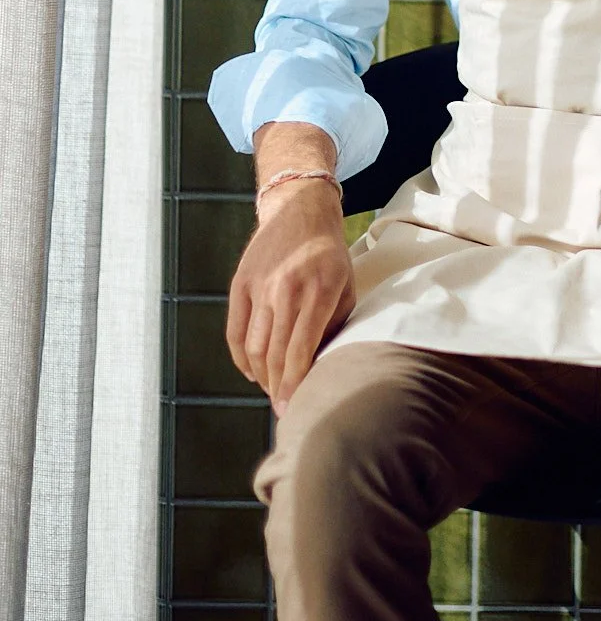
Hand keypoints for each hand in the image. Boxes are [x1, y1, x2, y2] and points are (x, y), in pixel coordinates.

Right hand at [227, 179, 354, 411]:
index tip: (294, 407)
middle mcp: (285, 290)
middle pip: (275, 355)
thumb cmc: (330, 257)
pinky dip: (241, 358)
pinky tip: (252, 372)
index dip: (296, 385)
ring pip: (254, 347)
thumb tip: (319, 368)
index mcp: (318, 292)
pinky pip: (235, 332)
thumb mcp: (346, 288)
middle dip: (279, 389)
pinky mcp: (240, 284)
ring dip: (262, 377)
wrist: (300, 211)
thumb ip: (334, 327)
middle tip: (284, 408)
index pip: (301, 352)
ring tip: (272, 390)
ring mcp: (259, 287)